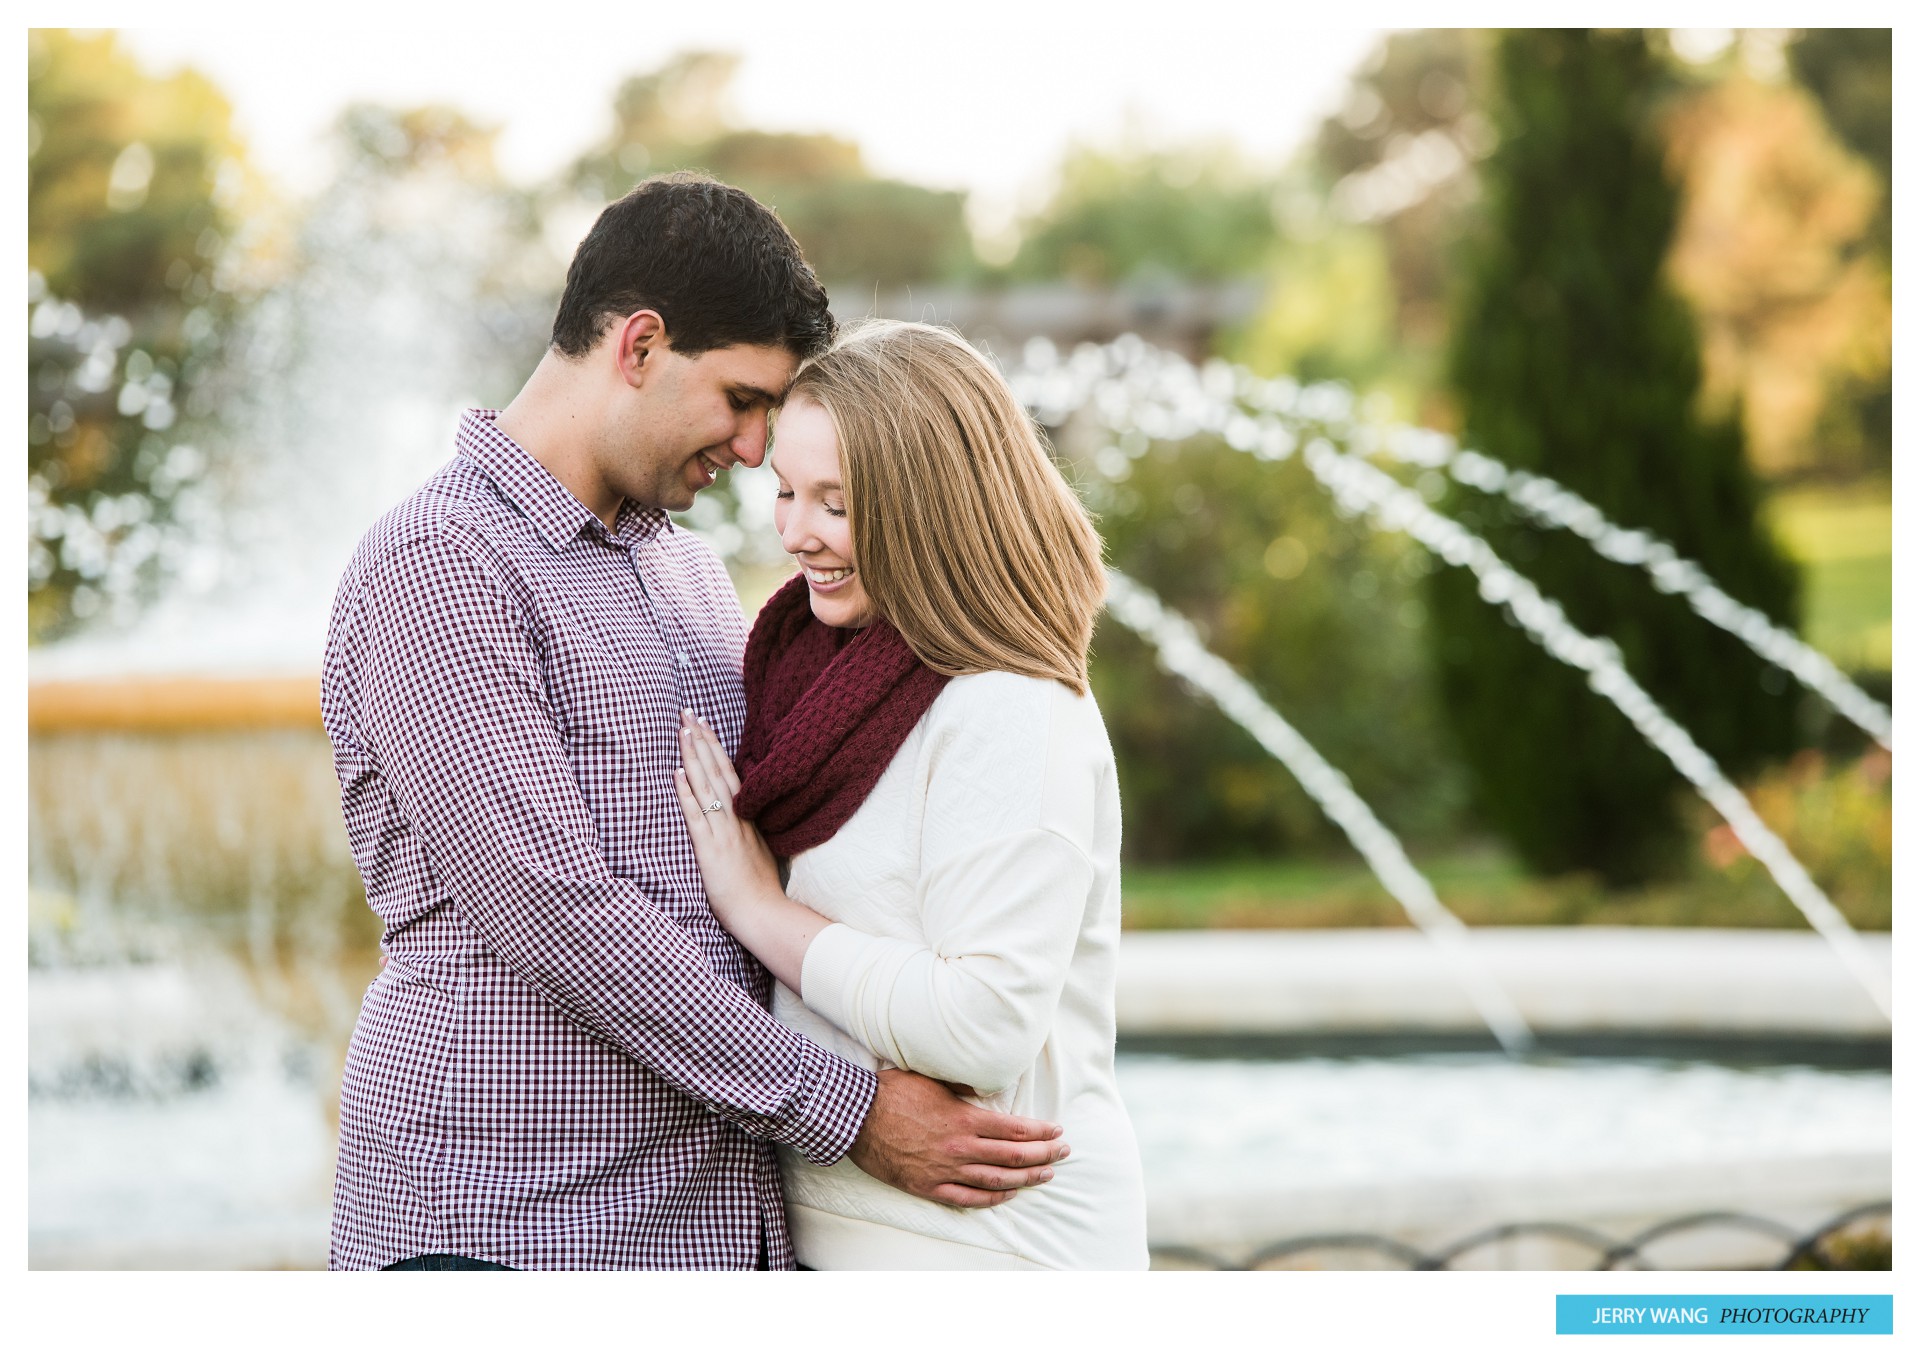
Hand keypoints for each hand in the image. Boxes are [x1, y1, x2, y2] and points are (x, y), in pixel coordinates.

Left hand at [673, 710, 825, 990]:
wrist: (765, 914)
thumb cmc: (760, 890)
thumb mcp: (760, 851)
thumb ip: (749, 831)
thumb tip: (740, 817)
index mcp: (748, 819)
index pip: (730, 774)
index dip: (716, 748)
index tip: (704, 724)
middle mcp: (737, 819)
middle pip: (719, 772)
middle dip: (702, 741)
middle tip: (688, 713)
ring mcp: (725, 833)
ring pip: (708, 787)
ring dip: (694, 757)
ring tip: (683, 731)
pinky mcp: (712, 850)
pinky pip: (698, 816)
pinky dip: (687, 794)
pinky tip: (677, 773)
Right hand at [848, 1069, 1068, 1208]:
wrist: (857, 1118)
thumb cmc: (893, 1093)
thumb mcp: (933, 1079)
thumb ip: (964, 1088)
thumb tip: (987, 1088)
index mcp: (964, 1119)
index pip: (1015, 1129)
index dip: (1041, 1132)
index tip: (1057, 1131)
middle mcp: (960, 1147)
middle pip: (1013, 1156)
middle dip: (1044, 1155)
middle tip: (1064, 1153)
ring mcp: (945, 1170)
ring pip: (996, 1180)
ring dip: (1025, 1179)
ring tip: (1045, 1176)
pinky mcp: (929, 1186)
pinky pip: (968, 1198)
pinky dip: (992, 1198)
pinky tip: (1008, 1194)